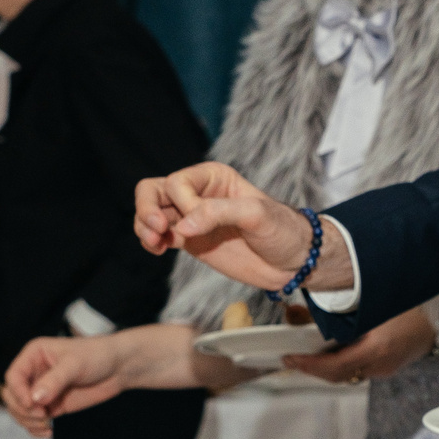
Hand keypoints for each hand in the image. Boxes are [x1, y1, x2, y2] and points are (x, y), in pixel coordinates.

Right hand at [2, 336, 127, 435]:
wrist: (118, 367)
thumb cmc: (97, 356)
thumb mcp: (75, 364)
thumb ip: (54, 381)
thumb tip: (36, 399)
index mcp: (33, 355)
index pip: (13, 376)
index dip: (18, 393)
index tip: (32, 404)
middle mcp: (33, 372)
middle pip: (11, 396)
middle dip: (22, 410)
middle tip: (43, 416)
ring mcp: (41, 390)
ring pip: (20, 411)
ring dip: (28, 422)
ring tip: (47, 424)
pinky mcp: (51, 405)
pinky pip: (34, 421)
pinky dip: (36, 429)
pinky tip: (49, 431)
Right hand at [133, 164, 354, 292]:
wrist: (293, 261)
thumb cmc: (282, 230)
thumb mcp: (257, 215)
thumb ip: (220, 213)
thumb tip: (182, 226)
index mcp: (214, 177)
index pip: (178, 182)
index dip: (183, 203)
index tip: (201, 223)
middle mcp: (198, 193)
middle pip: (154, 191)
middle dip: (147, 208)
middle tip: (156, 230)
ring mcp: (191, 218)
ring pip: (151, 213)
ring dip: (144, 226)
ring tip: (155, 244)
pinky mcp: (189, 240)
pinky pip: (158, 235)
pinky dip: (150, 241)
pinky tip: (157, 249)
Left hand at [284, 308, 436, 384]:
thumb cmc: (409, 302)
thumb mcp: (370, 301)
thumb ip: (333, 310)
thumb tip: (297, 314)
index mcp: (377, 348)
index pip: (333, 366)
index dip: (308, 365)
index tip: (288, 358)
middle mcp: (381, 364)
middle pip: (338, 376)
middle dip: (313, 368)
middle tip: (292, 358)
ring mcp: (386, 368)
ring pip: (348, 374)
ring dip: (327, 366)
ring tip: (308, 353)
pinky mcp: (389, 366)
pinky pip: (359, 368)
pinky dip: (342, 361)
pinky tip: (333, 350)